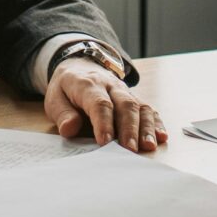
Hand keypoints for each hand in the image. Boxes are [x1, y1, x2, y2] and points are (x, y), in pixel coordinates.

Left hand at [46, 58, 164, 150]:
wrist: (80, 67)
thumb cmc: (67, 90)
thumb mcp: (54, 99)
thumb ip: (62, 114)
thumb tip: (70, 128)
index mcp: (87, 85)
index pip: (99, 103)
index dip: (104, 123)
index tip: (105, 142)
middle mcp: (110, 86)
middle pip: (125, 105)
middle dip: (129, 128)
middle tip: (130, 150)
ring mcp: (125, 91)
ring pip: (140, 106)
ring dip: (146, 127)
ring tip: (149, 146)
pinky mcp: (134, 98)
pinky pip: (148, 108)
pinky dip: (156, 123)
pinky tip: (161, 137)